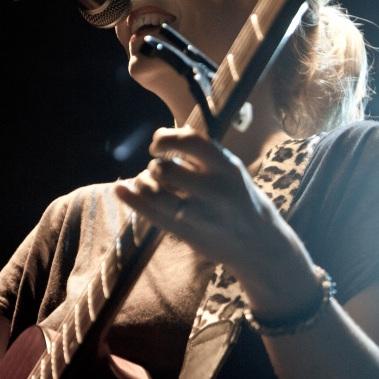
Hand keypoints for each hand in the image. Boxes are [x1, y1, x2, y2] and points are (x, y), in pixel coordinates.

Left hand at [114, 125, 285, 271]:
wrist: (258, 243)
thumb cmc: (240, 198)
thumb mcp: (232, 170)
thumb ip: (204, 154)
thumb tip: (168, 135)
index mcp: (228, 167)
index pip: (190, 141)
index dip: (165, 138)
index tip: (158, 145)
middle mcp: (214, 190)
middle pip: (164, 168)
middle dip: (155, 166)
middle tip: (160, 171)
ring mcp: (199, 214)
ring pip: (153, 191)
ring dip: (143, 182)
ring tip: (149, 183)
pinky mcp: (185, 233)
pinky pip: (150, 214)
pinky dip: (130, 199)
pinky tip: (120, 189)